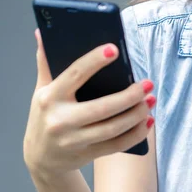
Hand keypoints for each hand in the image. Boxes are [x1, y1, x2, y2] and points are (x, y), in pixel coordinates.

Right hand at [23, 30, 155, 179]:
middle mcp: (60, 120)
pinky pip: (117, 145)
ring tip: (151, 99)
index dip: (94, 61)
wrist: (40, 158)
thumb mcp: (41, 90)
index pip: (75, 75)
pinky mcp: (86, 154)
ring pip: (113, 128)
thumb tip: (42, 32)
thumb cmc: (44, 116)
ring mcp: (74, 140)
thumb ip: (45, 62)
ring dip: (136, 114)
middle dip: (129, 96)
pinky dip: (136, 134)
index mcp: (50, 98)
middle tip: (148, 84)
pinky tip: (147, 121)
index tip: (114, 49)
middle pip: (102, 107)